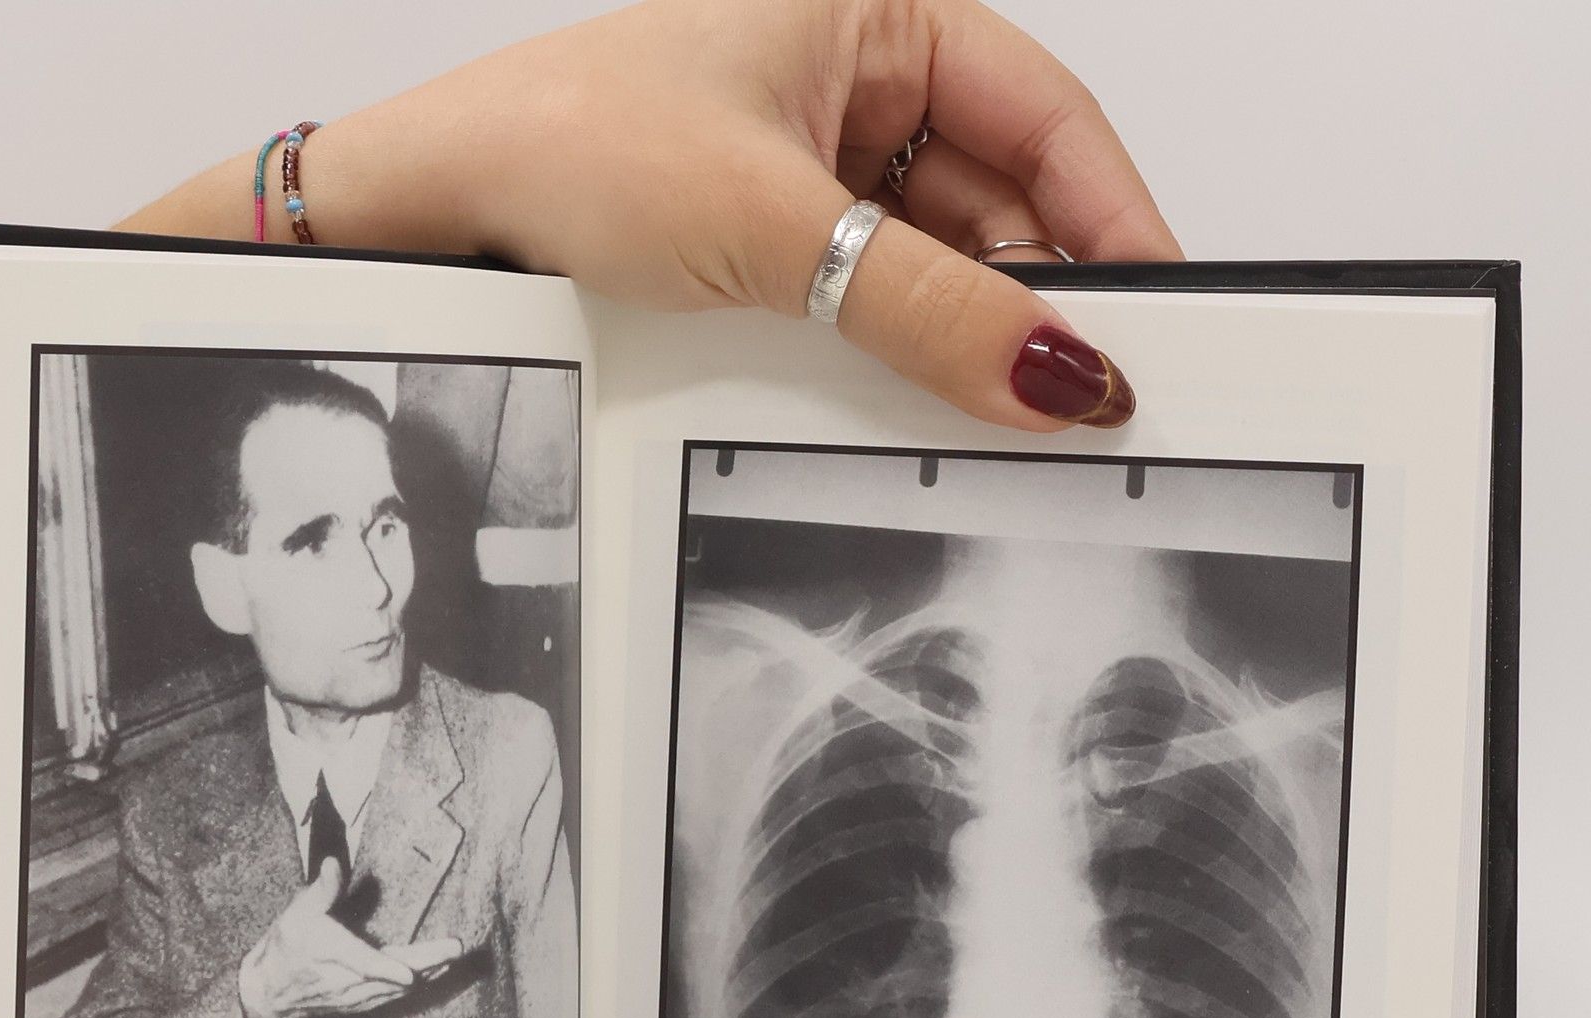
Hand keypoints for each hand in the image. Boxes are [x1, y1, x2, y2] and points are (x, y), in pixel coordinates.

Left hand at [205, 0, 1180, 428]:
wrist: (432, 213)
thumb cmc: (563, 146)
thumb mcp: (769, 228)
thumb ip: (923, 308)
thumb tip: (1050, 368)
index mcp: (874, 17)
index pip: (1046, 118)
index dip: (1116, 217)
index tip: (1160, 310)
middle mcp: (852, 84)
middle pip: (1003, 199)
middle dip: (1041, 294)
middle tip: (1079, 390)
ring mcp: (813, 169)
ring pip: (939, 260)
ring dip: (966, 333)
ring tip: (992, 403)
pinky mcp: (770, 243)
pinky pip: (872, 301)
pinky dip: (900, 352)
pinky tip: (914, 397)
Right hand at [237, 857, 463, 1017]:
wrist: (272, 993)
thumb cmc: (287, 947)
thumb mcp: (297, 914)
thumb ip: (321, 890)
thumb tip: (333, 863)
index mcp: (331, 954)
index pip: (361, 964)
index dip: (385, 970)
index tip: (409, 975)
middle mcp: (347, 981)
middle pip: (393, 976)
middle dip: (427, 962)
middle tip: (455, 947)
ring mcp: (357, 997)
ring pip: (399, 988)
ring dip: (429, 972)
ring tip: (454, 955)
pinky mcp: (364, 1005)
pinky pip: (396, 996)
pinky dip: (419, 985)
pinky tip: (438, 971)